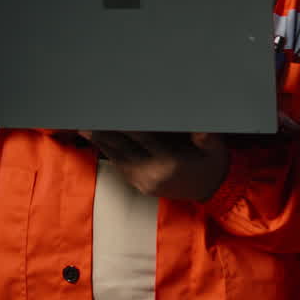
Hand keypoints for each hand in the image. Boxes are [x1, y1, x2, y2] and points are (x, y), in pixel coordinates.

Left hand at [79, 130, 228, 200]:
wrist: (213, 190)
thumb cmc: (212, 163)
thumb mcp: (215, 147)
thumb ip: (207, 138)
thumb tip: (200, 129)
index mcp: (169, 162)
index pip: (141, 137)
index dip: (125, 124)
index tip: (113, 109)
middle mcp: (152, 173)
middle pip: (121, 148)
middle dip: (104, 131)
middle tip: (88, 115)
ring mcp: (144, 181)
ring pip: (116, 157)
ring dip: (100, 141)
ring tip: (85, 125)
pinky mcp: (139, 186)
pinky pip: (120, 166)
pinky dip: (108, 151)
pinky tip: (99, 140)